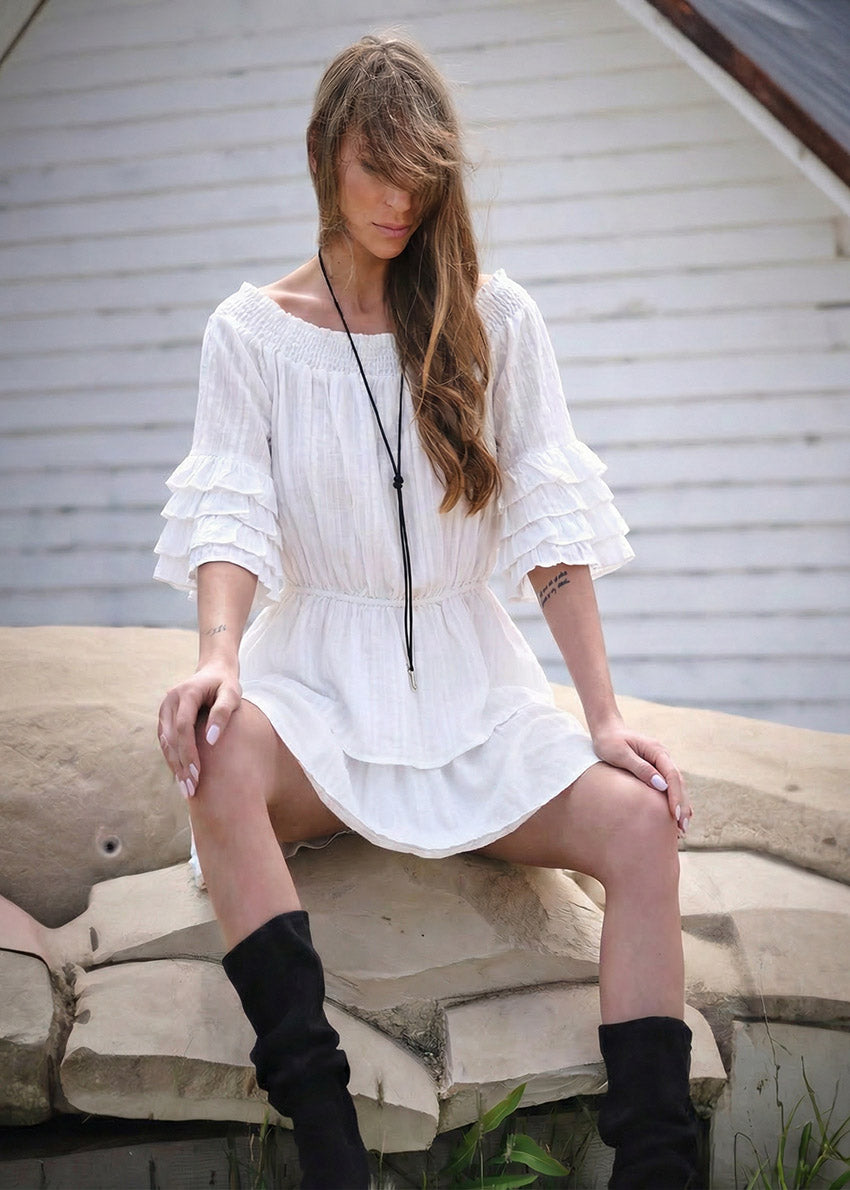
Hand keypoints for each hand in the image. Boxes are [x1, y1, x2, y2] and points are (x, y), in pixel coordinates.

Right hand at [157, 662, 241, 797]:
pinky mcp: (165, 719)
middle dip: (181, 765)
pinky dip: (173, 760)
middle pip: (172, 738)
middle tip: (192, 790)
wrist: (213, 672)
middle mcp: (170, 701)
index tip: (198, 774)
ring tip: (187, 789)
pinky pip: (166, 742)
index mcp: (187, 693)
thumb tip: (211, 740)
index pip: (183, 727)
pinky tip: (182, 777)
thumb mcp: (232, 693)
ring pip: (165, 743)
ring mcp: (165, 710)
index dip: (189, 752)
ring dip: (175, 767)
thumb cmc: (226, 684)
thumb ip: (223, 712)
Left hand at [591, 724, 692, 834]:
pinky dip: (674, 799)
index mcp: (657, 751)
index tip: (675, 814)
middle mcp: (662, 756)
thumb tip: (661, 785)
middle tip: (683, 827)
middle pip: (678, 782)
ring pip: (676, 785)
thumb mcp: (620, 754)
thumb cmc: (610, 741)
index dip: (676, 796)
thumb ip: (640, 768)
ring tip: (683, 826)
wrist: (606, 730)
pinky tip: (677, 814)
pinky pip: (669, 784)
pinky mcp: (655, 768)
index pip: (672, 776)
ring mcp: (660, 762)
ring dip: (681, 804)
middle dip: (682, 805)